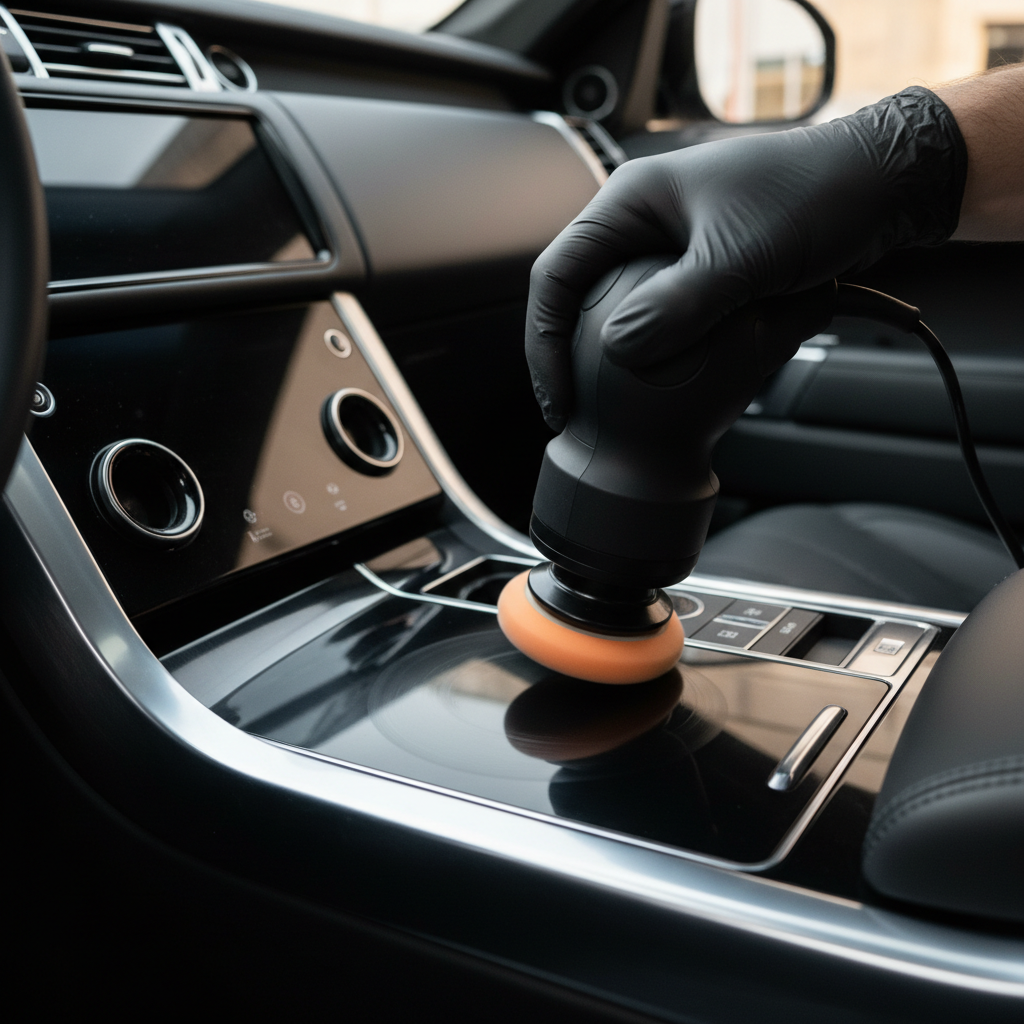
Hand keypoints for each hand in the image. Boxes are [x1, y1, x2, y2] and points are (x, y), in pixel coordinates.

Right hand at [527, 87, 965, 430]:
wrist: (884, 186)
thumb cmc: (815, 198)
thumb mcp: (739, 260)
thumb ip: (676, 307)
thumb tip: (617, 351)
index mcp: (632, 202)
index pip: (557, 274)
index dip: (545, 341)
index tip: (559, 397)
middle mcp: (643, 221)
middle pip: (581, 296)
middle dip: (574, 354)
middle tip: (578, 409)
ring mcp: (671, 246)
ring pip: (620, 309)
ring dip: (616, 356)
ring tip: (613, 404)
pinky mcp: (701, 268)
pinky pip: (662, 314)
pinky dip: (659, 349)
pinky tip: (665, 379)